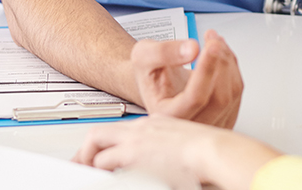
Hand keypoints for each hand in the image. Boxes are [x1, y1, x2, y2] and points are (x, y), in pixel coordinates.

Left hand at [74, 115, 279, 189]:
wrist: (217, 151)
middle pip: (104, 130)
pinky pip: (102, 160)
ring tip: (85, 170)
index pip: (125, 131)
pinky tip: (97, 177)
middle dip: (89, 148)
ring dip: (88, 157)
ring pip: (96, 140)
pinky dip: (95, 169)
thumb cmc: (212, 155)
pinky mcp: (133, 153)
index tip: (109, 156)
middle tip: (84, 163)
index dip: (113, 144)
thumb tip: (174, 171)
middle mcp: (144, 127)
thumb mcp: (189, 150)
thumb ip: (174, 155)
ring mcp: (137, 138)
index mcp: (158, 124)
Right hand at [133, 29, 242, 127]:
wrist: (157, 83)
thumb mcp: (144, 55)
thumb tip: (193, 50)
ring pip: (232, 93)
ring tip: (214, 41)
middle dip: (220, 62)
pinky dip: (232, 67)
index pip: (195, 98)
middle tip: (212, 38)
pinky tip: (220, 54)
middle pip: (220, 97)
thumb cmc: (150, 73)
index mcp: (167, 117)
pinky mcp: (225, 115)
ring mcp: (210, 123)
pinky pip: (237, 91)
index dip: (206, 70)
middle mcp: (190, 125)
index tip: (211, 46)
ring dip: (228, 61)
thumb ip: (164, 52)